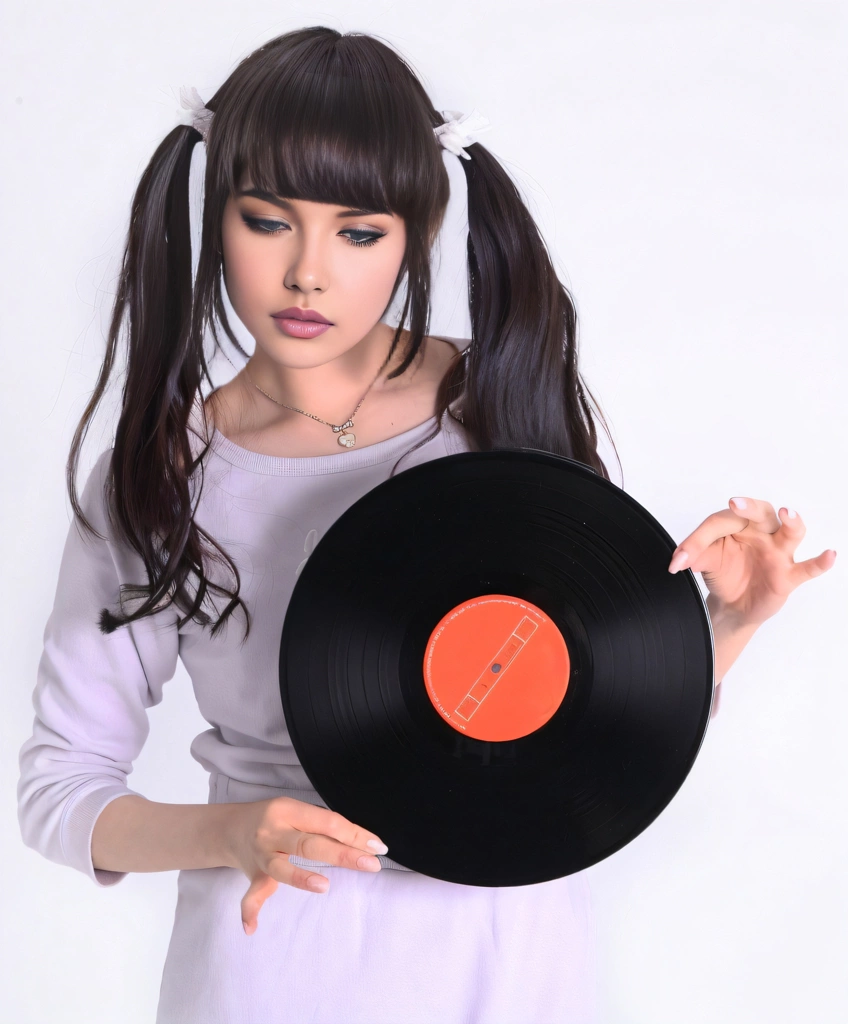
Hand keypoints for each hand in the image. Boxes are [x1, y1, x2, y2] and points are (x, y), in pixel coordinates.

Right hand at [225, 797, 388, 934]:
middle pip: (310, 844)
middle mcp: (273, 831)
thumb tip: (359, 843)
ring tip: (324, 886)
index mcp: (288, 810)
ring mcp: (261, 855)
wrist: (231, 828)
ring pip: (281, 867)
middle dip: (343, 854)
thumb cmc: (276, 818)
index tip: (378, 847)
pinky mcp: (253, 875)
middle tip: (371, 865)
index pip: (327, 822)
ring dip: (302, 878)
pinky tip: (252, 927)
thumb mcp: (296, 811)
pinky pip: (250, 894)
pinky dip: (250, 911)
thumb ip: (320, 826)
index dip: (354, 834)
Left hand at [668, 496, 836, 628]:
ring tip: (787, 514)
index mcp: (738, 524)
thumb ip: (692, 555)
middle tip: (736, 504)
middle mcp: (761, 532)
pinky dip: (820, 562)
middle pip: (760, 512)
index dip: (696, 540)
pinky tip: (830, 555)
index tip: (678, 561)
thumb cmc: (723, 572)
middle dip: (749, 507)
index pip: (719, 522)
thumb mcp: (705, 562)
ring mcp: (778, 552)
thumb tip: (677, 560)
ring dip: (791, 522)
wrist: (732, 604)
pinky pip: (808, 568)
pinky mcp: (788, 575)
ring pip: (790, 532)